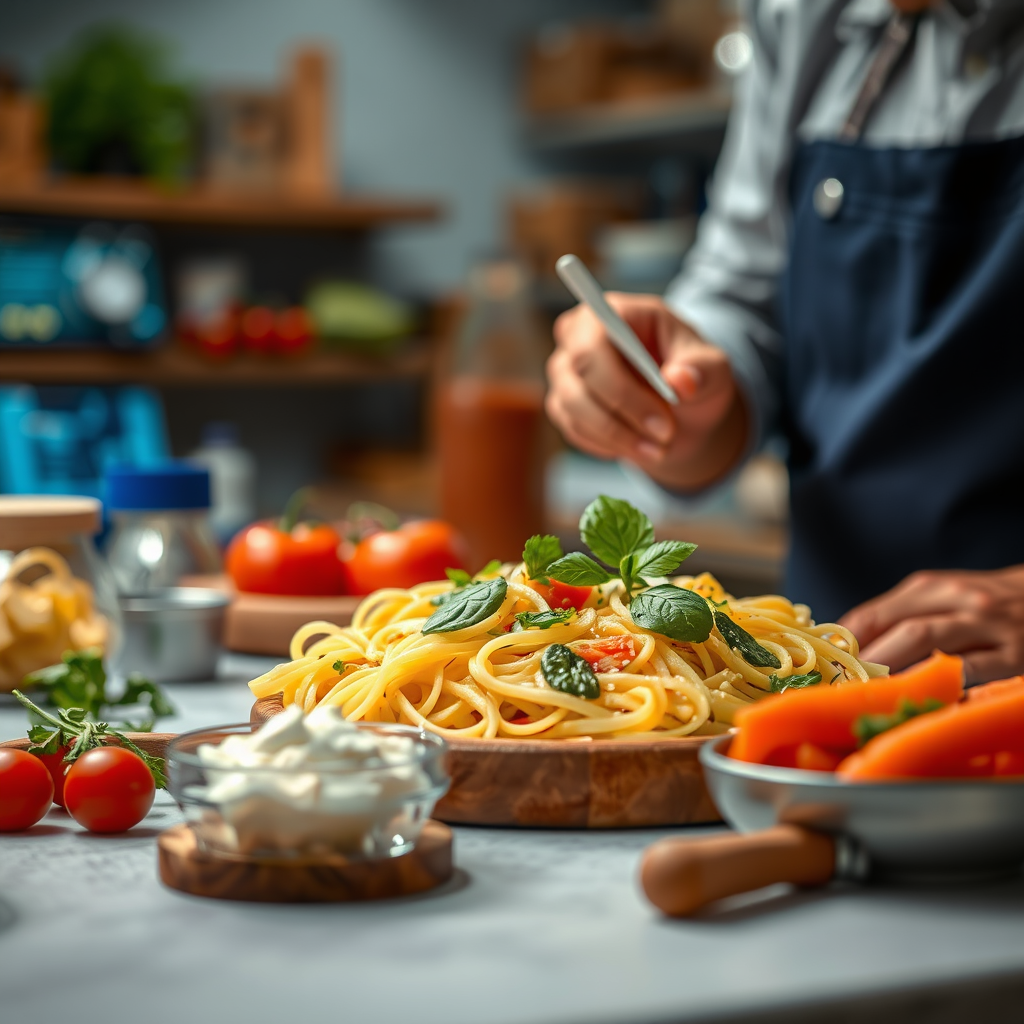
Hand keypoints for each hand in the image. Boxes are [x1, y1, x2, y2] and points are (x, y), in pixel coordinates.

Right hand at [545, 294, 748, 490]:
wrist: (681, 409)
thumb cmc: (692, 374)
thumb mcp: (712, 368)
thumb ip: (701, 370)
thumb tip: (681, 380)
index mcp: (614, 312)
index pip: (593, 343)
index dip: (620, 386)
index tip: (663, 419)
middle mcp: (578, 337)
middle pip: (576, 380)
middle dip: (621, 417)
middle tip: (665, 438)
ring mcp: (565, 371)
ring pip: (573, 411)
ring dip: (618, 438)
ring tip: (659, 450)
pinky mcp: (562, 404)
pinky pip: (575, 430)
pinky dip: (609, 445)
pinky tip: (637, 445)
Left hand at [839, 566, 1023, 683]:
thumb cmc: (984, 603)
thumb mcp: (941, 597)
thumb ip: (899, 617)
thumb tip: (846, 648)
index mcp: (930, 588)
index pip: (874, 615)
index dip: (845, 644)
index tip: (823, 669)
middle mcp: (959, 602)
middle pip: (903, 632)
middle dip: (870, 665)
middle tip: (844, 692)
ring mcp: (990, 628)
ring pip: (934, 649)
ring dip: (899, 677)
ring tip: (874, 700)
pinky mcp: (1016, 657)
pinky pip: (975, 674)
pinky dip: (947, 687)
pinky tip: (926, 703)